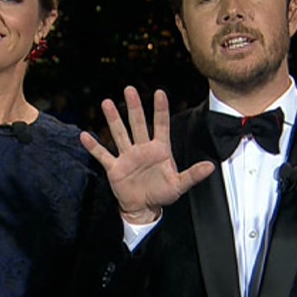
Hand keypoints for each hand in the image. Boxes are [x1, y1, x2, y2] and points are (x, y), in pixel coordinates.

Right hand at [80, 87, 214, 223]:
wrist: (143, 208)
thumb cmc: (162, 193)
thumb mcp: (180, 185)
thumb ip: (193, 175)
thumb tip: (211, 167)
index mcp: (160, 149)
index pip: (161, 125)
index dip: (160, 109)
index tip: (159, 92)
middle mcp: (142, 148)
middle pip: (138, 124)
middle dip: (134, 107)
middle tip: (129, 89)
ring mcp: (127, 156)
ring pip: (120, 133)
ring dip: (113, 119)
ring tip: (106, 102)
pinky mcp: (115, 168)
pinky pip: (103, 155)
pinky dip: (94, 147)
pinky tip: (85, 135)